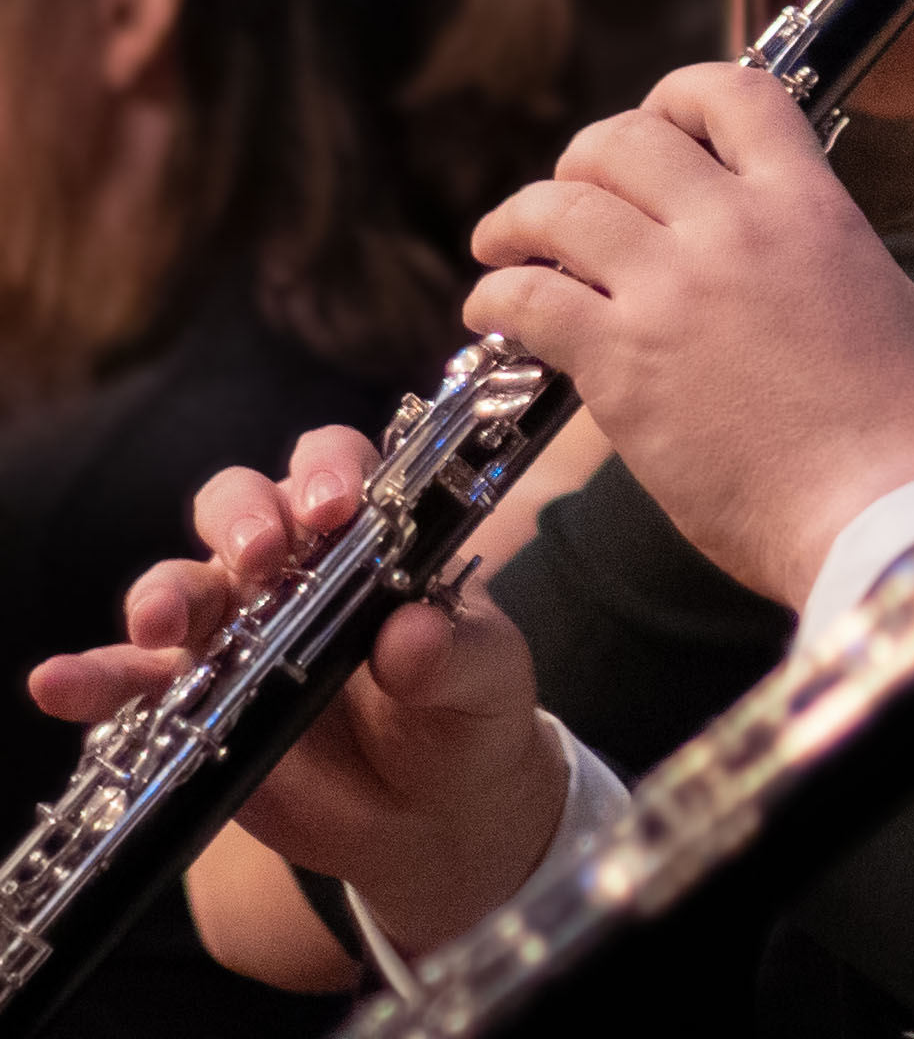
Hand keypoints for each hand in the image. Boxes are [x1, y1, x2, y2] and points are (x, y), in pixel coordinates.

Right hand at [30, 428, 563, 957]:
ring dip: (163, 595)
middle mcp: (294, 568)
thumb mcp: (487, 678)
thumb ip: (455, 653)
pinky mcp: (194, 704)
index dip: (329, 472)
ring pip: (182, 585)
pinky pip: (132, 683)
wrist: (435, 813)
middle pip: (243, 506)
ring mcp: (236, 632)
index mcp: (371, 535)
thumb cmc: (468, 714)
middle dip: (242, 520)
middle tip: (259, 559)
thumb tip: (411, 633)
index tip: (336, 508)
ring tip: (160, 626)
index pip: (338, 466)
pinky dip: (93, 679)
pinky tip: (59, 684)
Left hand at [468, 64, 913, 608]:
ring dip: (517, 220)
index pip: (734, 92)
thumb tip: (776, 228)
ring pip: (560, 207)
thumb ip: (815, 239)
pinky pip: (528, 297)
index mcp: (809, 204)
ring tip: (503, 243)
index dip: (680, 95)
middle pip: (626, 139)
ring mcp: (673, 290)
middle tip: (573, 192)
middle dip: (585, 159)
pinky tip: (493, 310)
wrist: (874, 506)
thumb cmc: (894, 419)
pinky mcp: (621, 362)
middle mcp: (736, 227)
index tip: (657, 125)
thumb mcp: (876, 287)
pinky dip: (496, 295)